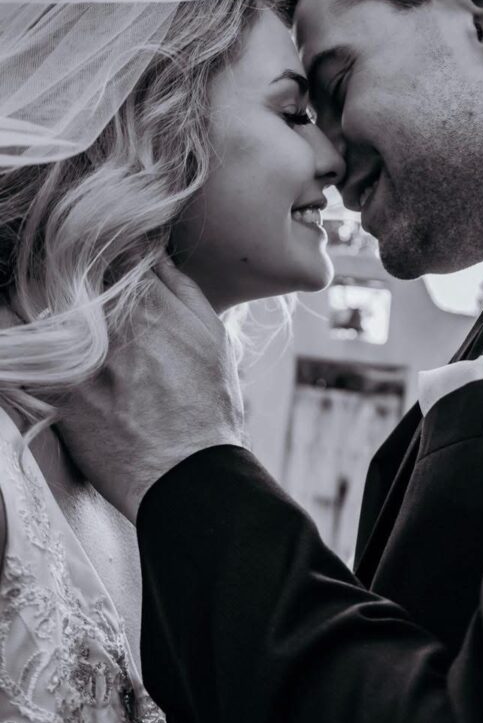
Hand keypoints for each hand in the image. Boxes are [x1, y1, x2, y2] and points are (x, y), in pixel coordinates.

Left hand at [58, 256, 244, 522]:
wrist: (186, 472)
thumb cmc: (209, 405)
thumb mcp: (212, 336)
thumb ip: (180, 288)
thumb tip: (155, 254)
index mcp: (149, 302)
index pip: (113, 250)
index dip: (109, 255)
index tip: (108, 266)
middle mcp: (109, 322)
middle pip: (75, 277)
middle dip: (78, 284)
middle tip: (88, 304)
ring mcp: (79, 357)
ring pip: (49, 313)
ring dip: (58, 319)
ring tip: (79, 345)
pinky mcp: (55, 393)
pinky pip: (30, 358)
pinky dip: (35, 354)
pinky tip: (55, 369)